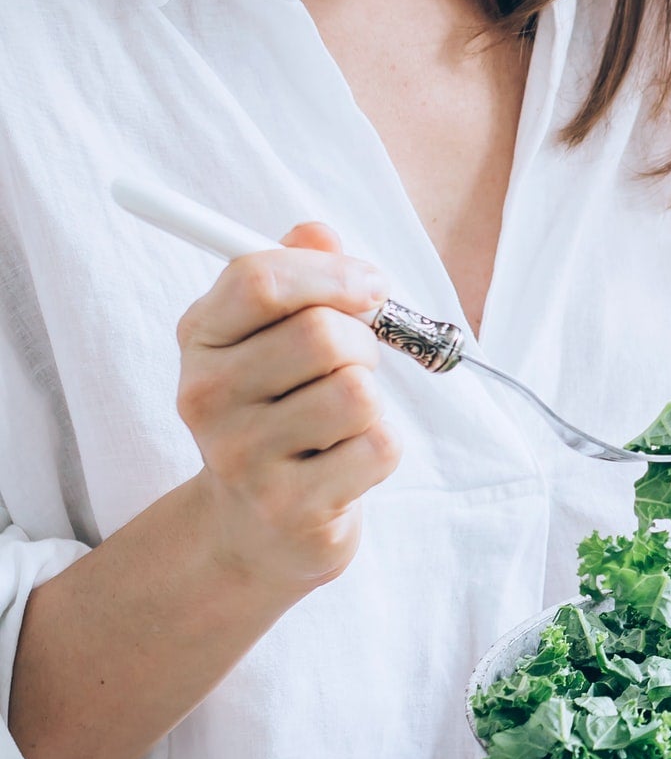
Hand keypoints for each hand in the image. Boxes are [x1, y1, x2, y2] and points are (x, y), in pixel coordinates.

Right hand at [174, 223, 401, 596]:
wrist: (256, 527)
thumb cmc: (281, 413)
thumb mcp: (274, 338)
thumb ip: (297, 276)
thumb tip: (318, 232)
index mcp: (200, 338)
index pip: (260, 278)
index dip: (333, 273)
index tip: (372, 286)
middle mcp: (206, 395)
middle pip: (322, 335)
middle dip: (363, 344)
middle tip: (354, 367)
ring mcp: (243, 456)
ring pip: (358, 392)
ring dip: (373, 401)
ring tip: (342, 421)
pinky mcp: (291, 506)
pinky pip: (380, 446)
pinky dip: (381, 448)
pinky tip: (345, 464)